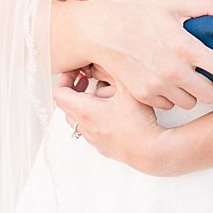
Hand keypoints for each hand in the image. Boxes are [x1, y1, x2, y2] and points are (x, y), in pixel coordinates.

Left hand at [52, 75, 184, 175]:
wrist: (153, 152)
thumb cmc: (139, 123)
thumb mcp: (126, 87)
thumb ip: (113, 70)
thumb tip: (102, 60)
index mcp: (85, 111)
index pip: (59, 92)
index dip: (66, 78)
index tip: (78, 72)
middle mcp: (85, 127)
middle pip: (67, 106)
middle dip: (75, 90)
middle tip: (88, 81)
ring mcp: (94, 139)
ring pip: (79, 119)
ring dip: (86, 105)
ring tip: (104, 96)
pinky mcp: (105, 147)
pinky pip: (92, 130)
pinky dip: (96, 118)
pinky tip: (115, 112)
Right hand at [59, 0, 212, 110]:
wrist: (100, 31)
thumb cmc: (136, 16)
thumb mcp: (171, 5)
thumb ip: (204, 7)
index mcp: (185, 46)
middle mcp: (174, 69)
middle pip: (209, 95)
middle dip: (210, 87)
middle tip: (203, 77)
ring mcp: (158, 85)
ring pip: (188, 103)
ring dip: (189, 94)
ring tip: (180, 78)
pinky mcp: (144, 94)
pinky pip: (167, 105)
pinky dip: (169, 97)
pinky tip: (162, 82)